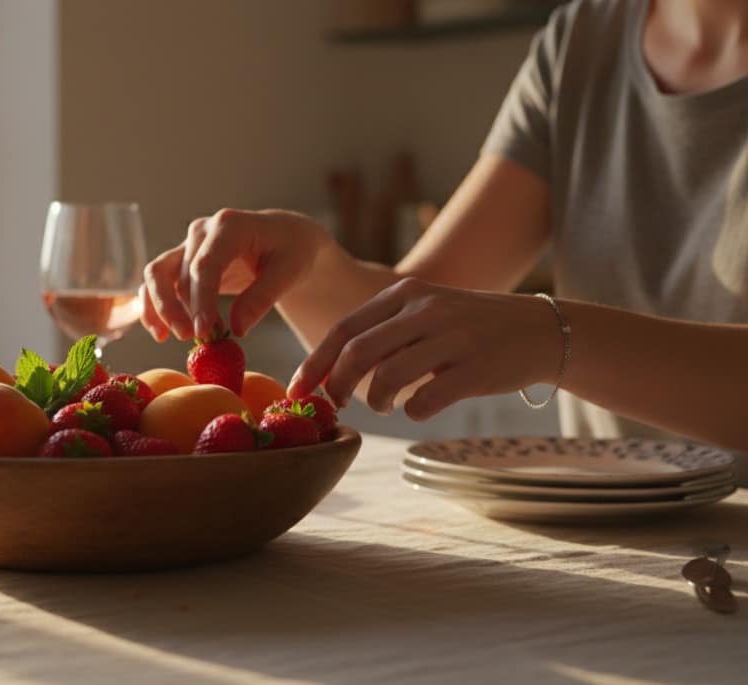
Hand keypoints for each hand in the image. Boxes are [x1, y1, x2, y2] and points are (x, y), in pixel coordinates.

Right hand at [139, 209, 327, 340]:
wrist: (285, 238)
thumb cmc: (291, 251)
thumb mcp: (288, 273)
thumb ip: (261, 299)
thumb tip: (237, 329)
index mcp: (229, 225)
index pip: (205, 265)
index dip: (200, 301)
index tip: (203, 332)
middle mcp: (202, 231)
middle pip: (178, 274)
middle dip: (180, 310)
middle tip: (195, 339)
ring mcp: (188, 245)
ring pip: (157, 274)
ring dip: (158, 307)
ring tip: (168, 337)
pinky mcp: (183, 261)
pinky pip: (158, 282)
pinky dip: (153, 306)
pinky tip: (160, 332)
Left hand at [288, 278, 561, 419]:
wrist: (540, 330)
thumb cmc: (469, 328)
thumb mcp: (426, 310)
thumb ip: (384, 329)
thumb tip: (330, 369)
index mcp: (406, 293)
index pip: (346, 328)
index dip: (316, 362)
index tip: (298, 390)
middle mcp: (427, 310)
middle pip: (359, 352)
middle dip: (335, 385)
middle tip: (334, 405)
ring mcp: (453, 337)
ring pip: (389, 376)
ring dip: (374, 399)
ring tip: (380, 406)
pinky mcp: (476, 368)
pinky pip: (427, 398)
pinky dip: (412, 409)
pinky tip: (416, 407)